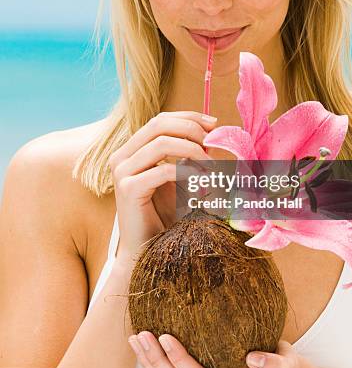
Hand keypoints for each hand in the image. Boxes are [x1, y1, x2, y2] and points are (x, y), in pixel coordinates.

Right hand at [108, 111, 216, 265]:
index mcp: (131, 149)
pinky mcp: (128, 189)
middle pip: (159, 125)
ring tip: (211, 166)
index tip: (214, 123)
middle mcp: (121, 156)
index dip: (188, 117)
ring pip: (161, 143)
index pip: (160, 119)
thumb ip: (188, 154)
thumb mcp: (179, 177)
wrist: (147, 250)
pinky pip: (163, 171)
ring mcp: (122, 172)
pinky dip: (187, 172)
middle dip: (191, 129)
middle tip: (213, 143)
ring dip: (192, 150)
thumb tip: (212, 133)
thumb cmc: (164, 215)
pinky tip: (202, 181)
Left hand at [128, 331, 301, 367]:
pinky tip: (144, 346)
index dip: (181, 362)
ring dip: (150, 364)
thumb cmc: (280, 367)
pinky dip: (155, 365)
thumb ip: (273, 365)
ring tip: (135, 338)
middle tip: (142, 335)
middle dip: (157, 362)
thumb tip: (252, 358)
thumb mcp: (285, 365)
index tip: (166, 336)